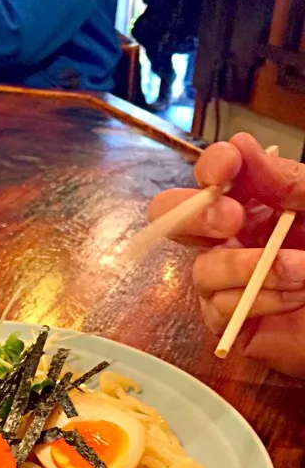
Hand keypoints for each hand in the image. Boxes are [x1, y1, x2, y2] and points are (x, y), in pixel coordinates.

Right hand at [148, 133, 304, 376]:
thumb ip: (289, 180)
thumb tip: (242, 146)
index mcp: (259, 202)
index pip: (215, 176)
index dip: (212, 167)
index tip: (227, 169)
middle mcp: (234, 237)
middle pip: (175, 220)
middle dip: (195, 217)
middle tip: (232, 221)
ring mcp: (228, 280)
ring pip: (202, 270)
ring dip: (249, 268)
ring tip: (301, 272)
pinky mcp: (230, 321)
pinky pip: (219, 308)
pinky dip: (257, 300)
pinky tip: (292, 298)